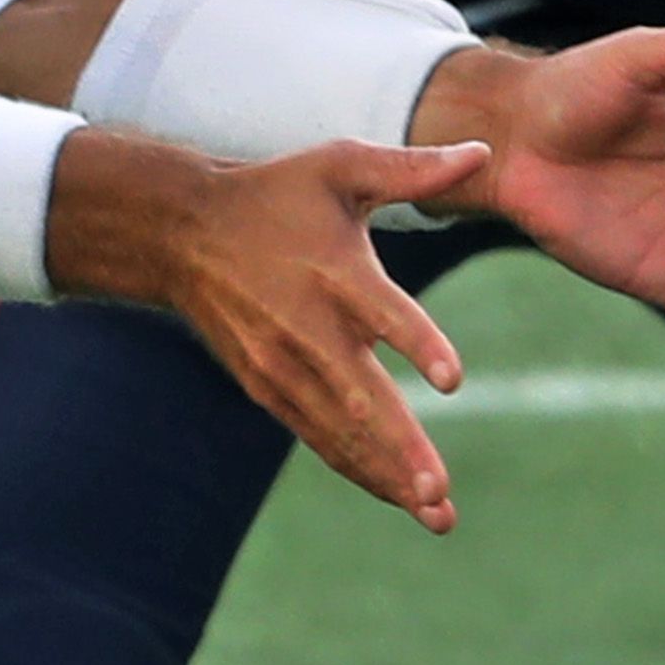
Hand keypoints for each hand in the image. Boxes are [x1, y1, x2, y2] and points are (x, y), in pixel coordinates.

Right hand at [156, 138, 485, 532]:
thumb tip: (481, 151)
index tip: (453, 380)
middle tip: (440, 491)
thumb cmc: (277, 193)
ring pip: (341, 432)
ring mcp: (283, 367)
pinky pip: (319, 437)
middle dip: (401, 448)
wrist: (183, 234)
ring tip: (437, 514)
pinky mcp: (268, 389)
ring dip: (388, 475)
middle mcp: (308, 328)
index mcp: (334, 270)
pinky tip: (399, 497)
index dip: (418, 344)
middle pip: (360, 397)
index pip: (382, 312)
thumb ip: (412, 169)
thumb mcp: (341, 167)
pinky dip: (358, 468)